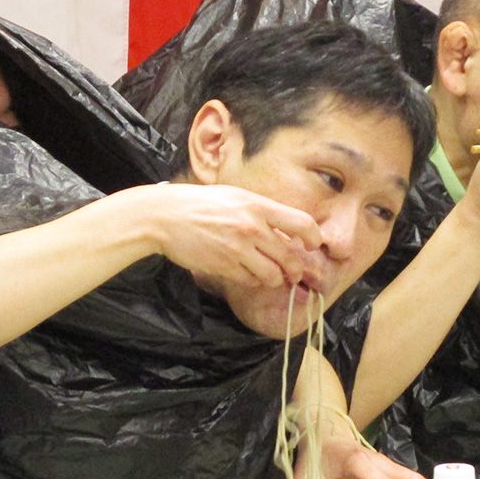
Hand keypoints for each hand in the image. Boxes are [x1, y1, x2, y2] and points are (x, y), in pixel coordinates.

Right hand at [145, 183, 323, 290]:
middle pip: (291, 257)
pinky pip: (251, 281)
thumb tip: (288, 232)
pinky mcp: (225, 266)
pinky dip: (253, 280)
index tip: (312, 245)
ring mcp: (239, 248)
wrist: (166, 216)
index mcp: (259, 206)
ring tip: (269, 274)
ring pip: (273, 275)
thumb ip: (263, 213)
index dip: (314, 238)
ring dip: (275, 278)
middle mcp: (253, 228)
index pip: (302, 223)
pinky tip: (246, 273)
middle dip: (296, 270)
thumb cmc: (201, 204)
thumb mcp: (236, 197)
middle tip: (293, 273)